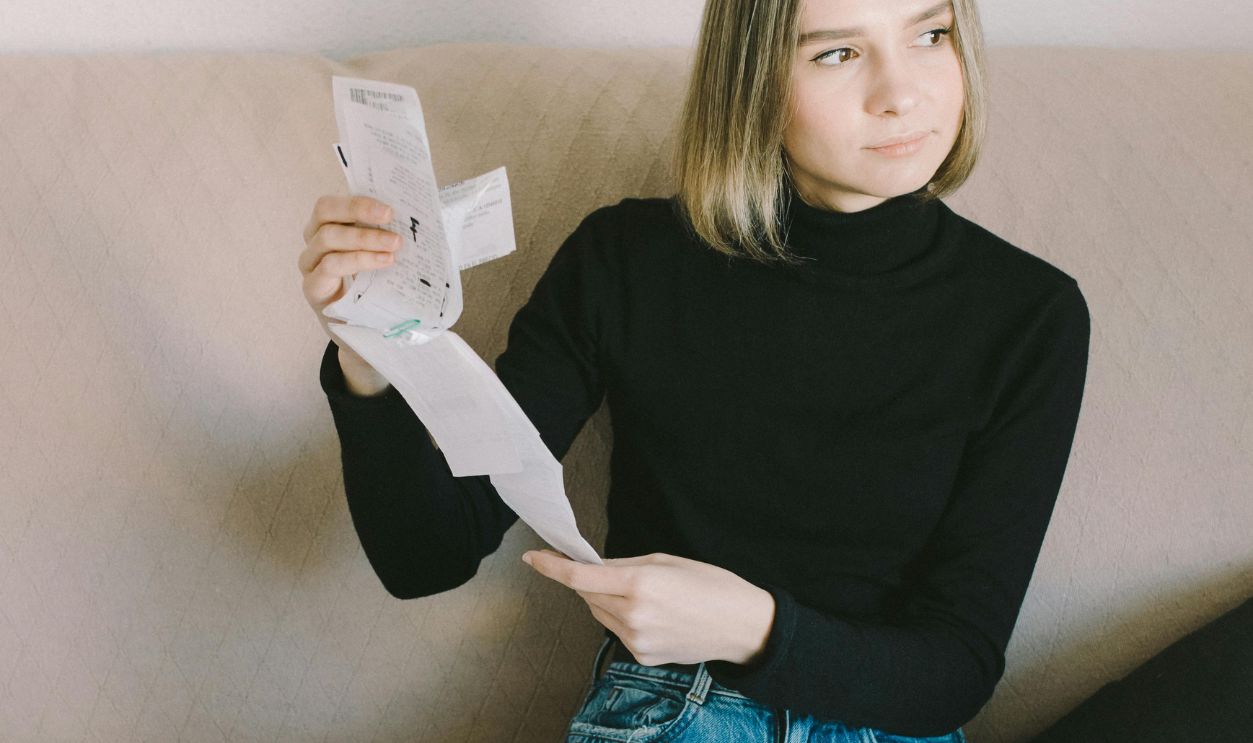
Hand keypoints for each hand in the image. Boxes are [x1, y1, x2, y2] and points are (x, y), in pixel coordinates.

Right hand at [297, 194, 401, 368]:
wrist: (359, 330)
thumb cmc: (370, 287)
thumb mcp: (379, 257)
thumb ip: (387, 237)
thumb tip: (420, 220)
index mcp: (327, 227)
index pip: (332, 203)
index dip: (357, 200)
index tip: (388, 206)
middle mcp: (313, 242)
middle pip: (324, 213)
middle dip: (358, 211)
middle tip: (390, 217)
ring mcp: (310, 264)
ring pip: (327, 238)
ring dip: (364, 238)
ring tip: (394, 245)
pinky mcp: (312, 287)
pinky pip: (330, 266)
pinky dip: (358, 260)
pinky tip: (382, 262)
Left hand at [522, 549, 775, 666]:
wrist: (741, 626)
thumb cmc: (710, 585)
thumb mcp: (666, 561)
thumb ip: (624, 564)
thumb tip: (592, 566)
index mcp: (640, 583)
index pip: (580, 577)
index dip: (551, 566)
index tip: (533, 557)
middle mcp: (633, 615)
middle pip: (586, 595)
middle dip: (586, 580)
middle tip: (605, 569)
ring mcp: (636, 640)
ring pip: (599, 614)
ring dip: (604, 599)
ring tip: (639, 592)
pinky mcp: (642, 656)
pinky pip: (617, 631)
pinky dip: (621, 618)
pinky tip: (650, 614)